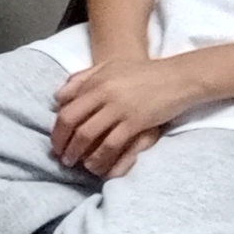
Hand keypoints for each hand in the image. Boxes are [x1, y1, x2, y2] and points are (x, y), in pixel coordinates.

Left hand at [52, 52, 207, 177]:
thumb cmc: (143, 73)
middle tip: (61, 158)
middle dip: (63, 144)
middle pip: (72, 122)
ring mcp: (119, 108)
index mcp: (95, 81)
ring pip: (87, 135)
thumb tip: (58, 98)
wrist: (178, 76)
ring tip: (76, 164)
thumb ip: (82, 79)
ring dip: (77, 153)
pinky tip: (96, 165)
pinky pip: (111, 144)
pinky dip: (99, 157)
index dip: (57, 130)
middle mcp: (103, 93)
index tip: (55, 144)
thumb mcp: (110, 68)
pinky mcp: (136, 122)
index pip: (66, 109)